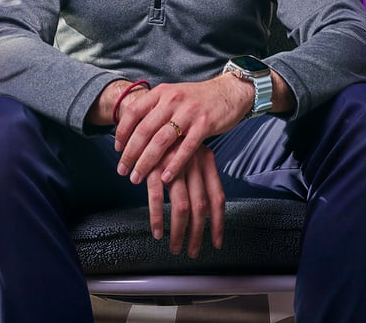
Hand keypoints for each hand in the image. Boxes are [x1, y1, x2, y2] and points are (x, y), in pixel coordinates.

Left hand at [114, 74, 253, 185]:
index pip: (134, 111)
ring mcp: (189, 112)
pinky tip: (165, 178)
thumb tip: (132, 130)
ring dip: (146, 162)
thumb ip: (156, 110)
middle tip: (122, 170)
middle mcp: (172, 100)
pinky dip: (173, 164)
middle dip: (130, 153)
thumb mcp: (173, 96)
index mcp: (162, 92)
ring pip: (161, 140)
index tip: (117, 149)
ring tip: (137, 177)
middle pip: (144, 129)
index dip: (122, 132)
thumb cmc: (197, 99)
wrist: (229, 92)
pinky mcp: (204, 124)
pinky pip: (185, 148)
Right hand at [146, 143, 224, 258]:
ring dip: (178, 232)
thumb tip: (207, 209)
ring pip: (181, 207)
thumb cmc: (171, 139)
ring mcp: (173, 165)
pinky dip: (157, 218)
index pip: (217, 197)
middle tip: (192, 252)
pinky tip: (157, 231)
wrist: (148, 113)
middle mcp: (193, 163)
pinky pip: (157, 199)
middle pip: (200, 207)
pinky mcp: (153, 166)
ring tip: (174, 247)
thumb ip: (200, 175)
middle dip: (196, 234)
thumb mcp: (192, 152)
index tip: (216, 242)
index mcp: (206, 160)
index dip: (218, 223)